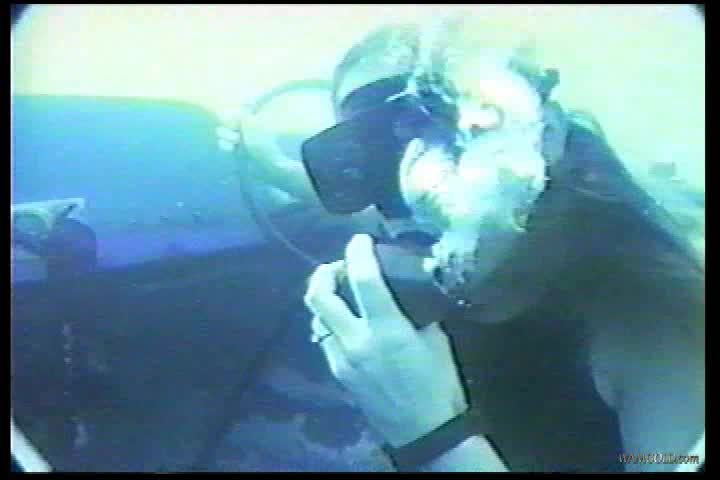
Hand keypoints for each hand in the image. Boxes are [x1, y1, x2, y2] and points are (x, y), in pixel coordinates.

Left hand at [304, 234, 467, 446]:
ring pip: (317, 318)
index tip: (359, 239)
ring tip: (339, 291)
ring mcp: (342, 359)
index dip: (358, 252)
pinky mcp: (338, 373)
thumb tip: (410, 285)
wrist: (423, 431)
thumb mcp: (436, 341)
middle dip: (323, 273)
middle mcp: (356, 341)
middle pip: (320, 297)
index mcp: (386, 330)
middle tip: (337, 266)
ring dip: (324, 299)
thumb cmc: (438, 384)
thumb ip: (418, 310)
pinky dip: (330, 322)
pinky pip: (324, 339)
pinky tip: (345, 321)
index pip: (364, 280)